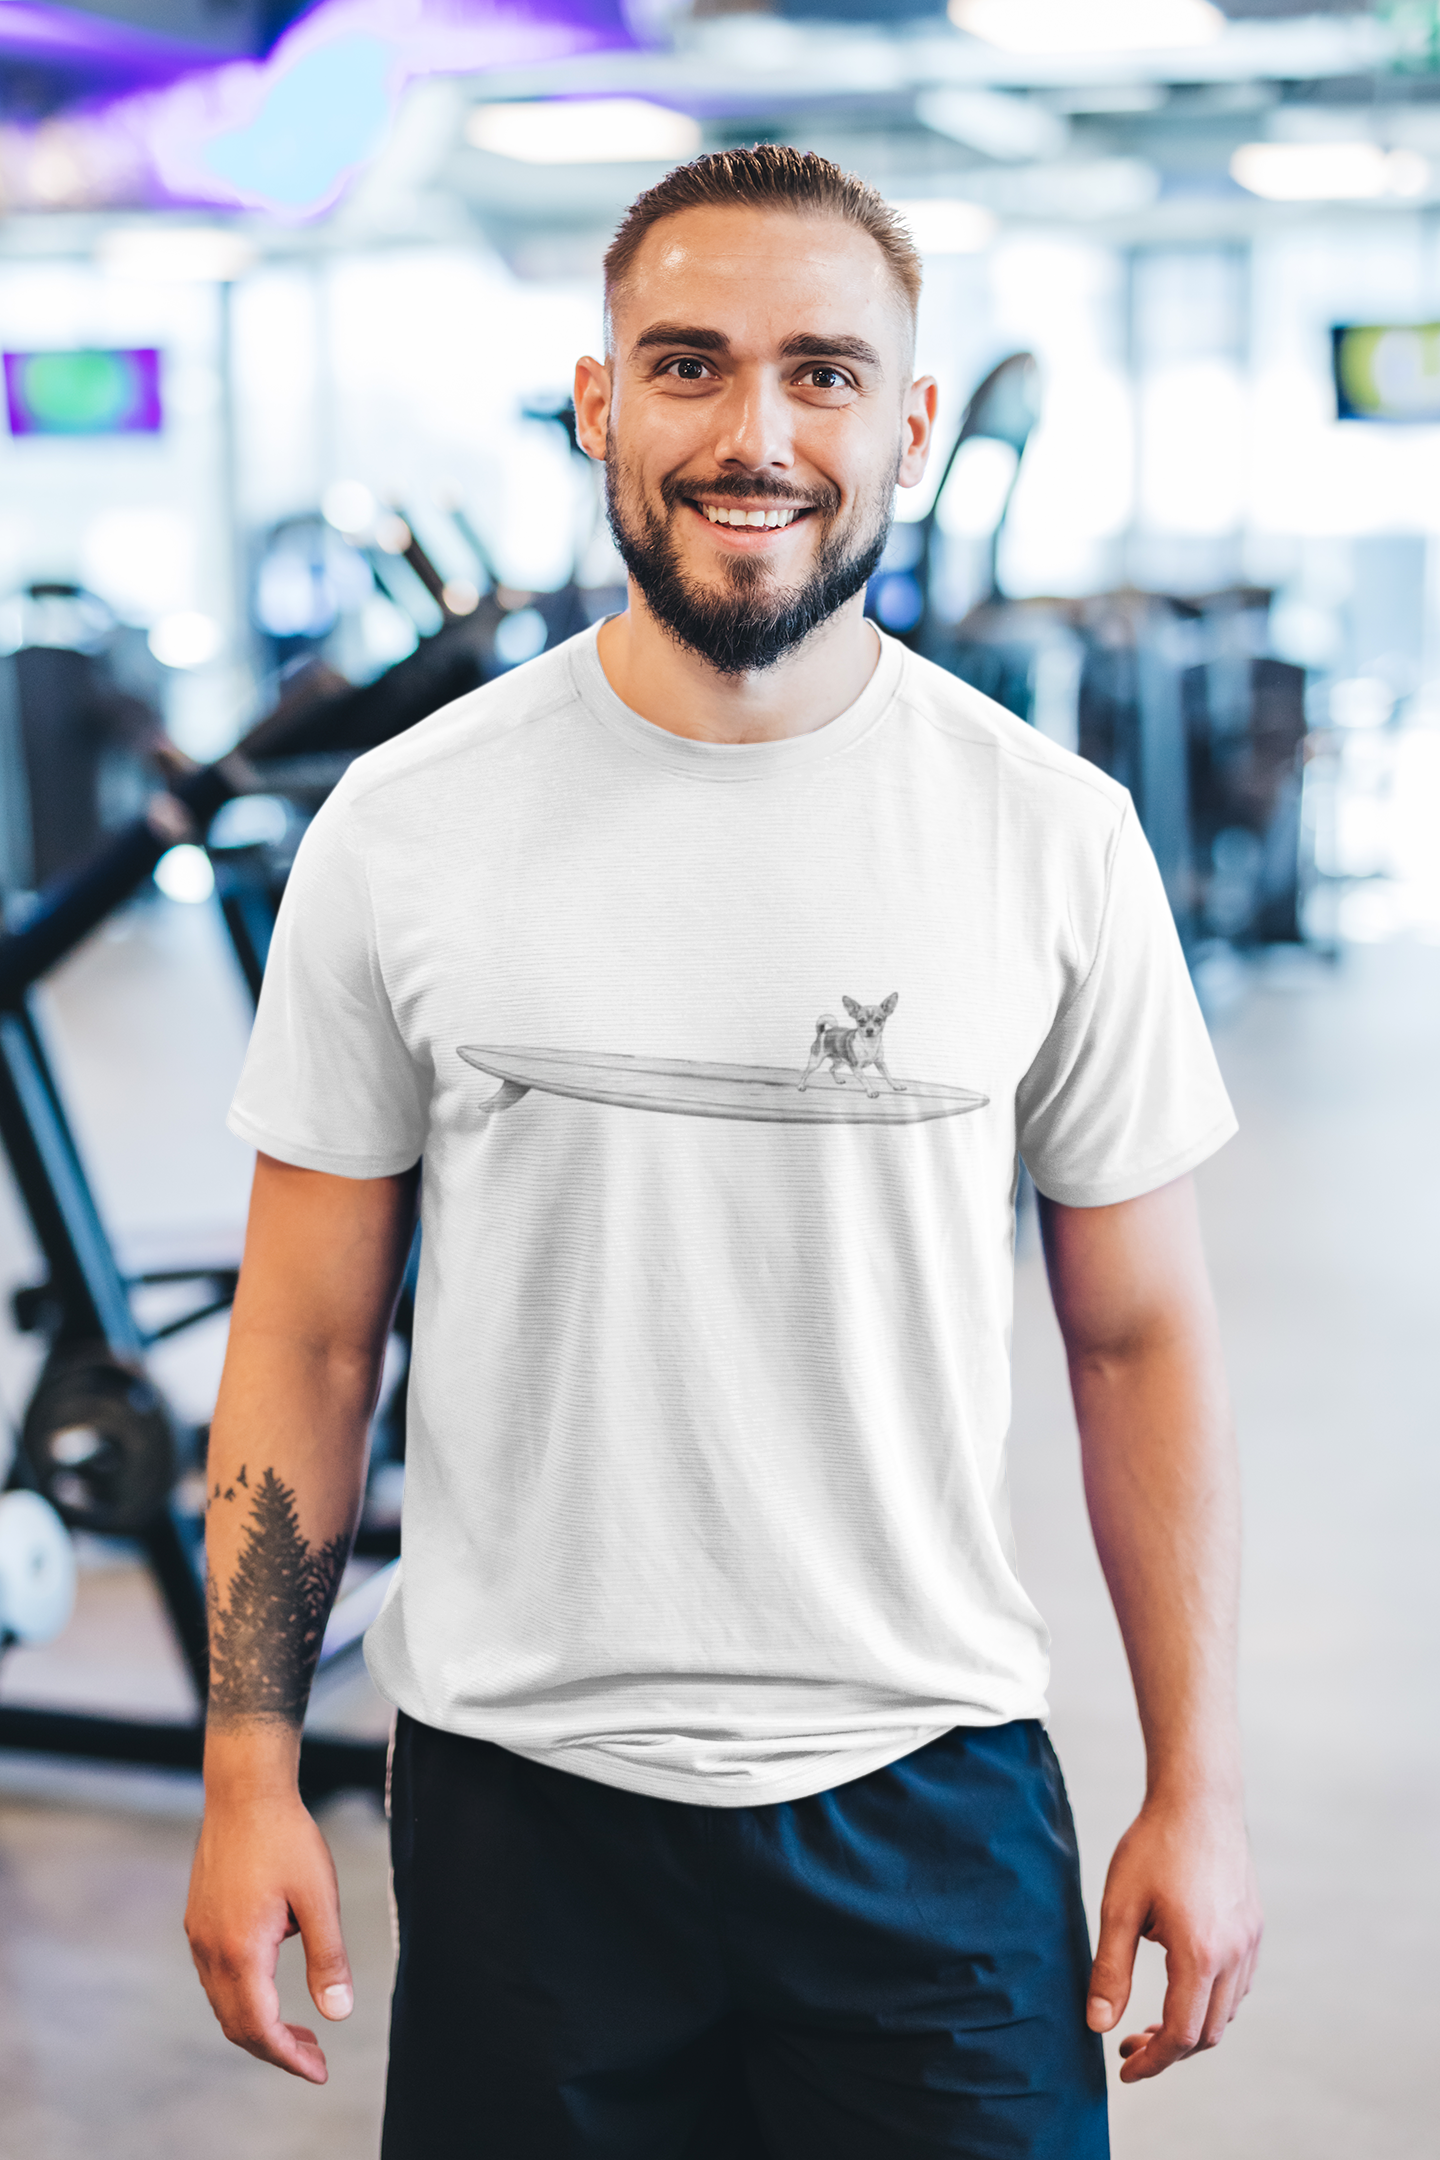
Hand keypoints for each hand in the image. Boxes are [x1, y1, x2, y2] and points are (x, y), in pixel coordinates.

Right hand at [185, 1782, 354, 2082]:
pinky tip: (272, 1985)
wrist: (245, 1790)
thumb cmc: (287, 1838)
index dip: (289, 2057)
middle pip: (237, 2025)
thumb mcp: (319, 1898)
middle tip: (315, 2057)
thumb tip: (338, 2014)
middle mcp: (210, 1950)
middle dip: (276, 2048)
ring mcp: (199, 1935)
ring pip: (224, 2003)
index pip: (260, 2028)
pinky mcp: (199, 1920)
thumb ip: (328, 1959)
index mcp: (241, 1950)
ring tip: (301, 2028)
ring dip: (259, 2024)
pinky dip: (244, 1997)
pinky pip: (216, 1978)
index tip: (320, 2070)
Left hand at [1086, 1791, 1262, 2081]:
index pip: (1182, 2035)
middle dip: (1170, 2049)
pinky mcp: (1254, 1925)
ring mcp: (1250, 1940)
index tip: (1125, 2070)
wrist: (1198, 1796)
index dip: (1153, 2061)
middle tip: (1131, 2043)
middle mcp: (1234, 1954)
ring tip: (1152, 2017)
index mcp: (1200, 1954)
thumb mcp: (1119, 1906)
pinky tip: (1182, 1983)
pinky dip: (1211, 2000)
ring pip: (1227, 2011)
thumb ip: (1110, 1970)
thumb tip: (1098, 2026)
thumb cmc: (1153, 1845)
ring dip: (1192, 2026)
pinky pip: (1239, 1984)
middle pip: (1208, 2032)